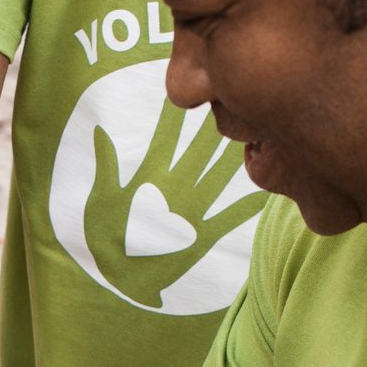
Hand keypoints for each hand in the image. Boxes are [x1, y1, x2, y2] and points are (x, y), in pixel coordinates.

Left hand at [84, 101, 265, 308]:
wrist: (117, 279)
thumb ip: (106, 166)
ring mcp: (191, 209)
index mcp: (151, 176)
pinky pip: (229, 217)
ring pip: (220, 177)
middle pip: (202, 149)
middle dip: (219, 124)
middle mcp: (176, 188)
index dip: (181, 114)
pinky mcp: (201, 235)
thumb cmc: (103, 240)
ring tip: (260, 133)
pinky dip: (247, 206)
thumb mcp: (100, 201)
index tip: (195, 87)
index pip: (169, 137)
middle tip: (238, 95)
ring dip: (237, 158)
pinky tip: (268, 191)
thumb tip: (98, 129)